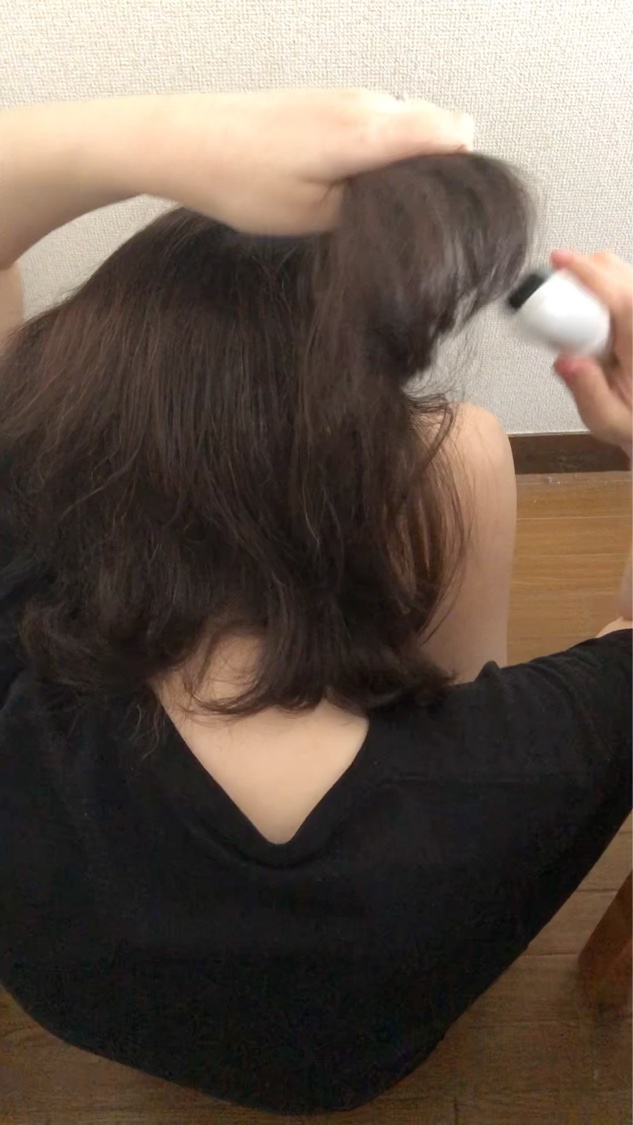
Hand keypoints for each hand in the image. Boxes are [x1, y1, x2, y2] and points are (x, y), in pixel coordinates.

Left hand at [149, 89, 473, 234]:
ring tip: (364, 204)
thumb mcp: (314, 216)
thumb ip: (374, 210)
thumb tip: (414, 212)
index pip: (455, 134)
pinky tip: (343, 184)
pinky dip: (376, 153)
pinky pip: (378, 123)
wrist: (186, 140)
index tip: (444, 214)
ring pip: (407, 126)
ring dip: (401, 164)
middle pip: (438, 129)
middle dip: (433, 172)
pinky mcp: (328, 101)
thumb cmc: (242, 180)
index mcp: (370, 130)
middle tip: (400, 220)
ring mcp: (347, 96)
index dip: (461, 175)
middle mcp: (367, 102)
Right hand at [551, 250, 631, 451]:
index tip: (560, 259)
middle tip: (557, 293)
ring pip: (625, 275)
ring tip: (574, 311)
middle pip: (622, 274)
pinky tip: (592, 315)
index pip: (620, 296)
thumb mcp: (607, 421)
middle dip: (586, 270)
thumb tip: (565, 360)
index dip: (588, 272)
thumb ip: (587, 391)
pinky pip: (625, 288)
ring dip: (595, 280)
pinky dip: (604, 288)